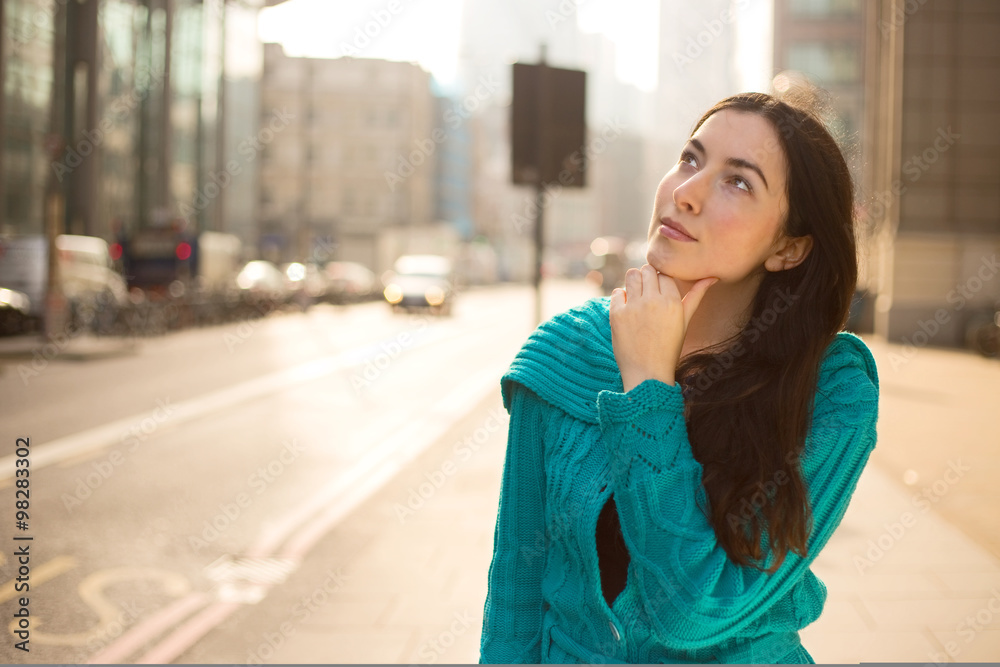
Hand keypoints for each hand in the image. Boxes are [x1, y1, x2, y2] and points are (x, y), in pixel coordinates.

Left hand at [609, 264, 717, 392]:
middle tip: (647, 293)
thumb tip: (713, 277)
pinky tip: (627, 309)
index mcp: (672, 302)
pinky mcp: (616, 314)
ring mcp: (633, 307)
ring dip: (634, 282)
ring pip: (631, 275)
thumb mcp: (685, 322)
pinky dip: (621, 297)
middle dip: (647, 277)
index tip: (659, 292)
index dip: (661, 281)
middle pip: (648, 270)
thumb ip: (696, 296)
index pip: (665, 274)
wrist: (647, 373)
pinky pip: (617, 292)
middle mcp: (652, 301)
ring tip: (637, 297)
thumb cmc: (669, 348)